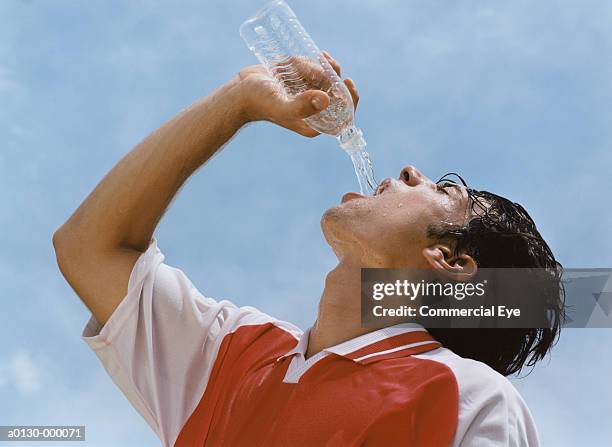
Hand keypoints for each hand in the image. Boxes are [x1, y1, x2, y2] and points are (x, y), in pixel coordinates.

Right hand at [236, 51, 359, 136]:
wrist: (241, 91)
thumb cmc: (260, 102)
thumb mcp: (282, 106)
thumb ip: (302, 106)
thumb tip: (326, 98)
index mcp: (314, 124)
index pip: (343, 115)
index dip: (351, 98)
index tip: (347, 81)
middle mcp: (314, 112)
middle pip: (338, 92)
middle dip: (333, 74)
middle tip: (323, 62)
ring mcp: (308, 96)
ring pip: (328, 78)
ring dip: (318, 66)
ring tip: (299, 65)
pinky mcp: (302, 83)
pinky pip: (316, 70)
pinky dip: (310, 62)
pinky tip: (295, 62)